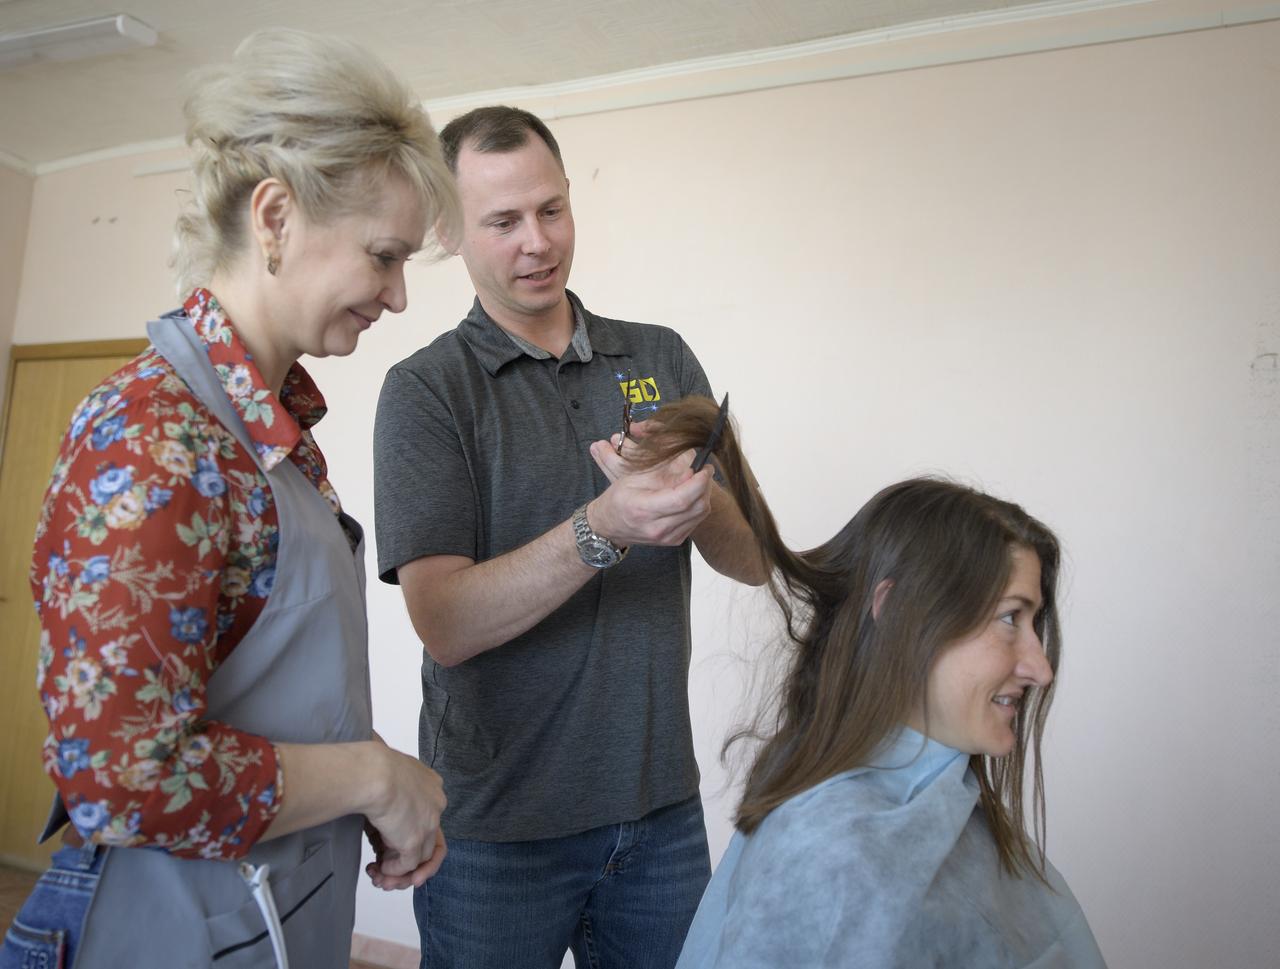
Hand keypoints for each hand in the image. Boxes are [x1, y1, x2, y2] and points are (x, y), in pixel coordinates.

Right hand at [362, 742, 446, 882]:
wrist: (372, 773)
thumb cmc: (370, 765)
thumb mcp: (386, 773)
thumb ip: (389, 786)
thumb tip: (376, 793)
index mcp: (430, 784)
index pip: (425, 813)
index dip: (407, 828)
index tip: (387, 836)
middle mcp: (435, 803)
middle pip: (427, 835)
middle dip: (406, 853)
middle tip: (384, 862)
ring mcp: (428, 822)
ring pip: (420, 855)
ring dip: (399, 868)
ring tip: (379, 873)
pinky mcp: (415, 840)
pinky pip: (407, 864)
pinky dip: (393, 870)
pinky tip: (378, 868)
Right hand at [587, 435, 712, 546]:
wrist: (609, 527)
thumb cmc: (619, 498)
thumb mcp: (634, 477)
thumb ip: (663, 471)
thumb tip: (690, 461)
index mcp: (644, 510)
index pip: (681, 499)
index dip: (698, 482)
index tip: (704, 467)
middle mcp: (658, 528)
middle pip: (696, 507)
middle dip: (705, 485)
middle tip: (703, 469)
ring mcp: (668, 538)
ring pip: (700, 514)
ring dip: (704, 494)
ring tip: (697, 480)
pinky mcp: (675, 540)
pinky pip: (696, 520)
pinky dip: (698, 505)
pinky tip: (691, 494)